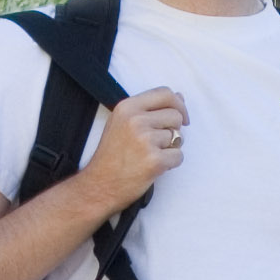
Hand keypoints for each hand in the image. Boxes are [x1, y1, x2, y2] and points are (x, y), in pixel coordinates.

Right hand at [72, 87, 186, 219]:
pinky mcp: (154, 160)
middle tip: (157, 143)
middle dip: (173, 130)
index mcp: (127, 107)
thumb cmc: (111, 156)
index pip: (165, 93)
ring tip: (149, 156)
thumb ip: (148, 109)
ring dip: (170, 148)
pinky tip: (154, 167)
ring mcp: (145, 140)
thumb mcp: (121, 122)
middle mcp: (135, 120)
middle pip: (175, 116)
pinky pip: (179, 156)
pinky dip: (171, 163)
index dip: (178, 104)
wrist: (99, 185)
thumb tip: (179, 97)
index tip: (181, 117)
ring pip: (179, 137)